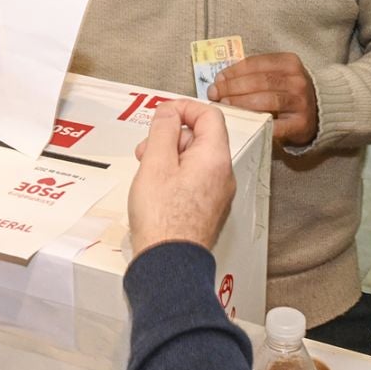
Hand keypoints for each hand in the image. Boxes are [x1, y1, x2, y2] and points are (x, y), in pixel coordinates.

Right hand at [129, 100, 236, 252]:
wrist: (168, 262)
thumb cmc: (163, 220)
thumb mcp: (155, 162)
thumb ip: (163, 130)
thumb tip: (168, 112)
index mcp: (215, 158)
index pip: (209, 115)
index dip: (184, 108)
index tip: (164, 111)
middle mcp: (223, 175)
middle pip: (201, 138)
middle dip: (171, 136)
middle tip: (148, 147)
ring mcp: (217, 194)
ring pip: (195, 160)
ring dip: (170, 156)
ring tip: (147, 170)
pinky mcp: (207, 209)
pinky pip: (194, 180)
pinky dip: (175, 175)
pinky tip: (156, 188)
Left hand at [210, 52, 318, 147]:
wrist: (320, 111)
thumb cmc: (290, 91)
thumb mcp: (278, 73)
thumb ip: (255, 73)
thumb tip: (222, 80)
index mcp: (290, 62)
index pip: (256, 63)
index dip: (234, 71)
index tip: (218, 79)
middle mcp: (297, 80)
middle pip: (259, 81)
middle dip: (233, 87)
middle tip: (216, 93)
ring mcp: (301, 102)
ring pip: (266, 100)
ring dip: (241, 102)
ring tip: (225, 105)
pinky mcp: (301, 124)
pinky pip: (275, 124)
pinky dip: (257, 122)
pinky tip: (243, 122)